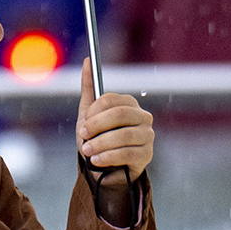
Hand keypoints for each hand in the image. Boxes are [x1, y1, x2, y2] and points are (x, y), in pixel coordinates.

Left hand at [76, 58, 153, 182]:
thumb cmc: (97, 138)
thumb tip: (87, 60)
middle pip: (119, 115)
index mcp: (129, 104)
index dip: (94, 112)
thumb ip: (89, 88)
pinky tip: (96, 160)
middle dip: (96, 126)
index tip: (83, 124)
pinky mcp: (147, 155)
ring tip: (87, 151)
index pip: (111, 100)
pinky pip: (128, 153)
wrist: (104, 168)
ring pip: (123, 135)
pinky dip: (108, 157)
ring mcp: (147, 136)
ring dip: (100, 144)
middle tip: (82, 136)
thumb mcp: (89, 114)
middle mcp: (143, 117)